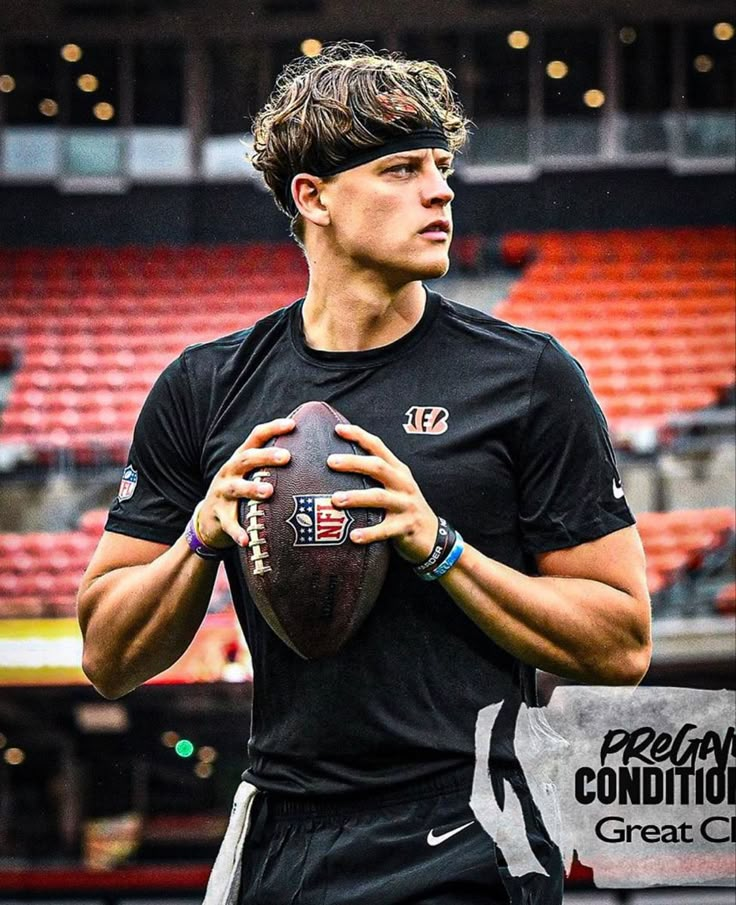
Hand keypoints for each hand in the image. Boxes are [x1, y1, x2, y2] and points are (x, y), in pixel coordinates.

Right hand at [197, 418, 294, 548]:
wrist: (207, 518)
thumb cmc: (239, 491)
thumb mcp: (249, 473)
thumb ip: (270, 462)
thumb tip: (308, 449)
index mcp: (240, 459)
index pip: (255, 437)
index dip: (273, 429)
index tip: (293, 424)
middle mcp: (230, 472)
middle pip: (246, 459)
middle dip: (265, 457)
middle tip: (287, 457)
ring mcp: (222, 494)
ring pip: (237, 489)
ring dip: (252, 488)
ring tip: (269, 491)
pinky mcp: (219, 516)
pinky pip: (229, 524)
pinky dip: (237, 532)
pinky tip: (247, 539)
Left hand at [328, 422, 437, 563]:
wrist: (432, 535)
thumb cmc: (404, 507)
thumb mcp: (395, 485)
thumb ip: (374, 474)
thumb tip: (338, 464)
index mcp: (398, 470)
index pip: (378, 446)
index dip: (359, 435)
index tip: (338, 429)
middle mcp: (403, 483)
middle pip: (378, 467)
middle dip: (353, 462)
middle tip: (330, 461)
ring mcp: (405, 504)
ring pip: (379, 497)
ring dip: (356, 496)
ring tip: (335, 499)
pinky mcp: (406, 526)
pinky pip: (385, 529)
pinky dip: (369, 533)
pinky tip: (352, 537)